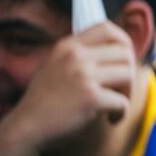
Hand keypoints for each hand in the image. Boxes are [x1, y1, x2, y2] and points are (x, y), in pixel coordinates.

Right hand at [0, 22, 135, 155]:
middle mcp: (75, 56)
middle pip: (125, 53)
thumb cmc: (46, 100)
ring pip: (128, 74)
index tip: (126, 60)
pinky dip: (121, 113)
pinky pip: (123, 101)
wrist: (26, 127)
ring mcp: (82, 75)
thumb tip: (123, 51)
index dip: (125, 42)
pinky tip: (111, 119)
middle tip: (121, 90)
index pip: (107, 28)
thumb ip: (81, 55)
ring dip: (127, 93)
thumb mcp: (57, 65)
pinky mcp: (90, 97)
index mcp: (68, 45)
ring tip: (115, 106)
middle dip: (130, 72)